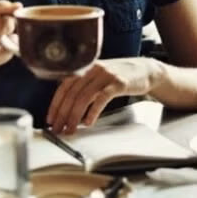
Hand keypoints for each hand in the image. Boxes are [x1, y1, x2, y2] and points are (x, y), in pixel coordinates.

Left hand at [46, 58, 165, 133]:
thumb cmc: (120, 77)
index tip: (50, 119)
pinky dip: (92, 111)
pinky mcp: (119, 83)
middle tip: (58, 129)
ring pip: (84, 96)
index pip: (64, 86)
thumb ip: (83, 87)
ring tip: (71, 129)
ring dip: (74, 116)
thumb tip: (66, 108)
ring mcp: (106, 75)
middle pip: (72, 93)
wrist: (146, 70)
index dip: (55, 104)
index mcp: (85, 67)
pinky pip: (101, 98)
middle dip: (63, 114)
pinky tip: (88, 122)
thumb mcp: (98, 77)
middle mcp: (93, 69)